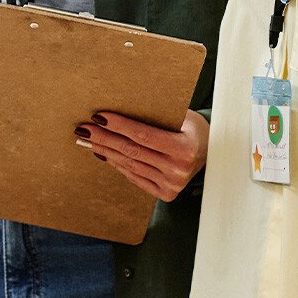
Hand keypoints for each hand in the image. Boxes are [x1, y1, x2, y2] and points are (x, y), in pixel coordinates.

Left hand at [75, 109, 208, 200]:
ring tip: (89, 140)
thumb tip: (123, 103)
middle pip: (132, 151)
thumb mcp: (184, 117)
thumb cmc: (194, 129)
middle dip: (105, 138)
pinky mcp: (165, 194)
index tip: (99, 116)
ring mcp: (171, 184)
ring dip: (107, 151)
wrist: (213, 153)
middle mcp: (178, 169)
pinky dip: (118, 164)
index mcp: (184, 148)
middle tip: (84, 128)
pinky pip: (135, 177)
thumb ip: (159, 114)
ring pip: (130, 164)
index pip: (143, 135)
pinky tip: (105, 154)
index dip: (119, 125)